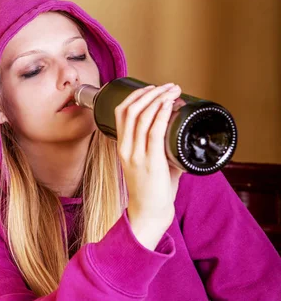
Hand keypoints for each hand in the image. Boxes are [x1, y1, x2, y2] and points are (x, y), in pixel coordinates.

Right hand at [115, 83, 183, 250]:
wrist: (148, 213)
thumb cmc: (151, 190)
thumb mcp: (148, 164)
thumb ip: (160, 149)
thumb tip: (179, 136)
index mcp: (122, 146)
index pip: (121, 112)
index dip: (136, 95)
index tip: (152, 88)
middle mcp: (126, 148)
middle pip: (131, 109)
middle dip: (151, 92)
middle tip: (168, 86)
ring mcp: (136, 154)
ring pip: (142, 116)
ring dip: (159, 99)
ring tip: (173, 91)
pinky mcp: (150, 161)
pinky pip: (154, 131)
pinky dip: (162, 114)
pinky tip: (169, 105)